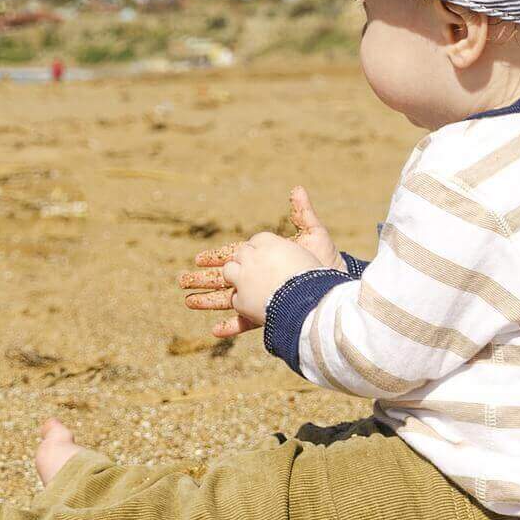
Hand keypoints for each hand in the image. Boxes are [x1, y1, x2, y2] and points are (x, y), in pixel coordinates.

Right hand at [177, 187, 343, 338]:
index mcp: (265, 259)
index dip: (215, 258)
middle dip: (202, 280)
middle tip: (181, 281)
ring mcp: (263, 297)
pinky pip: (246, 323)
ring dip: (208, 301)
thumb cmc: (327, 261)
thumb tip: (297, 188)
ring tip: (187, 302)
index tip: (198, 259)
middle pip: (225, 278)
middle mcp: (260, 279)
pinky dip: (230, 326)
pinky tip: (214, 330)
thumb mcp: (314, 234)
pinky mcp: (269, 314)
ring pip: (229, 300)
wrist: (338, 287)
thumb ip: (302, 213)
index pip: (234, 256)